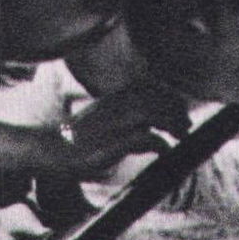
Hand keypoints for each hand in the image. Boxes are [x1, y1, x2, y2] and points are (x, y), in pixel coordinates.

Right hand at [59, 84, 189, 177]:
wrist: (51, 151)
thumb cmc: (78, 141)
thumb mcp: (106, 126)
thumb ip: (128, 125)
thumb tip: (153, 136)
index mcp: (113, 100)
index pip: (148, 88)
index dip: (169, 97)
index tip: (181, 110)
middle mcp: (114, 107)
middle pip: (154, 98)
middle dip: (175, 109)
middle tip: (187, 125)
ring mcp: (112, 124)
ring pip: (151, 114)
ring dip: (171, 123)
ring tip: (181, 135)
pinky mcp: (111, 144)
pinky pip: (144, 137)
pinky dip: (160, 143)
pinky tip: (165, 151)